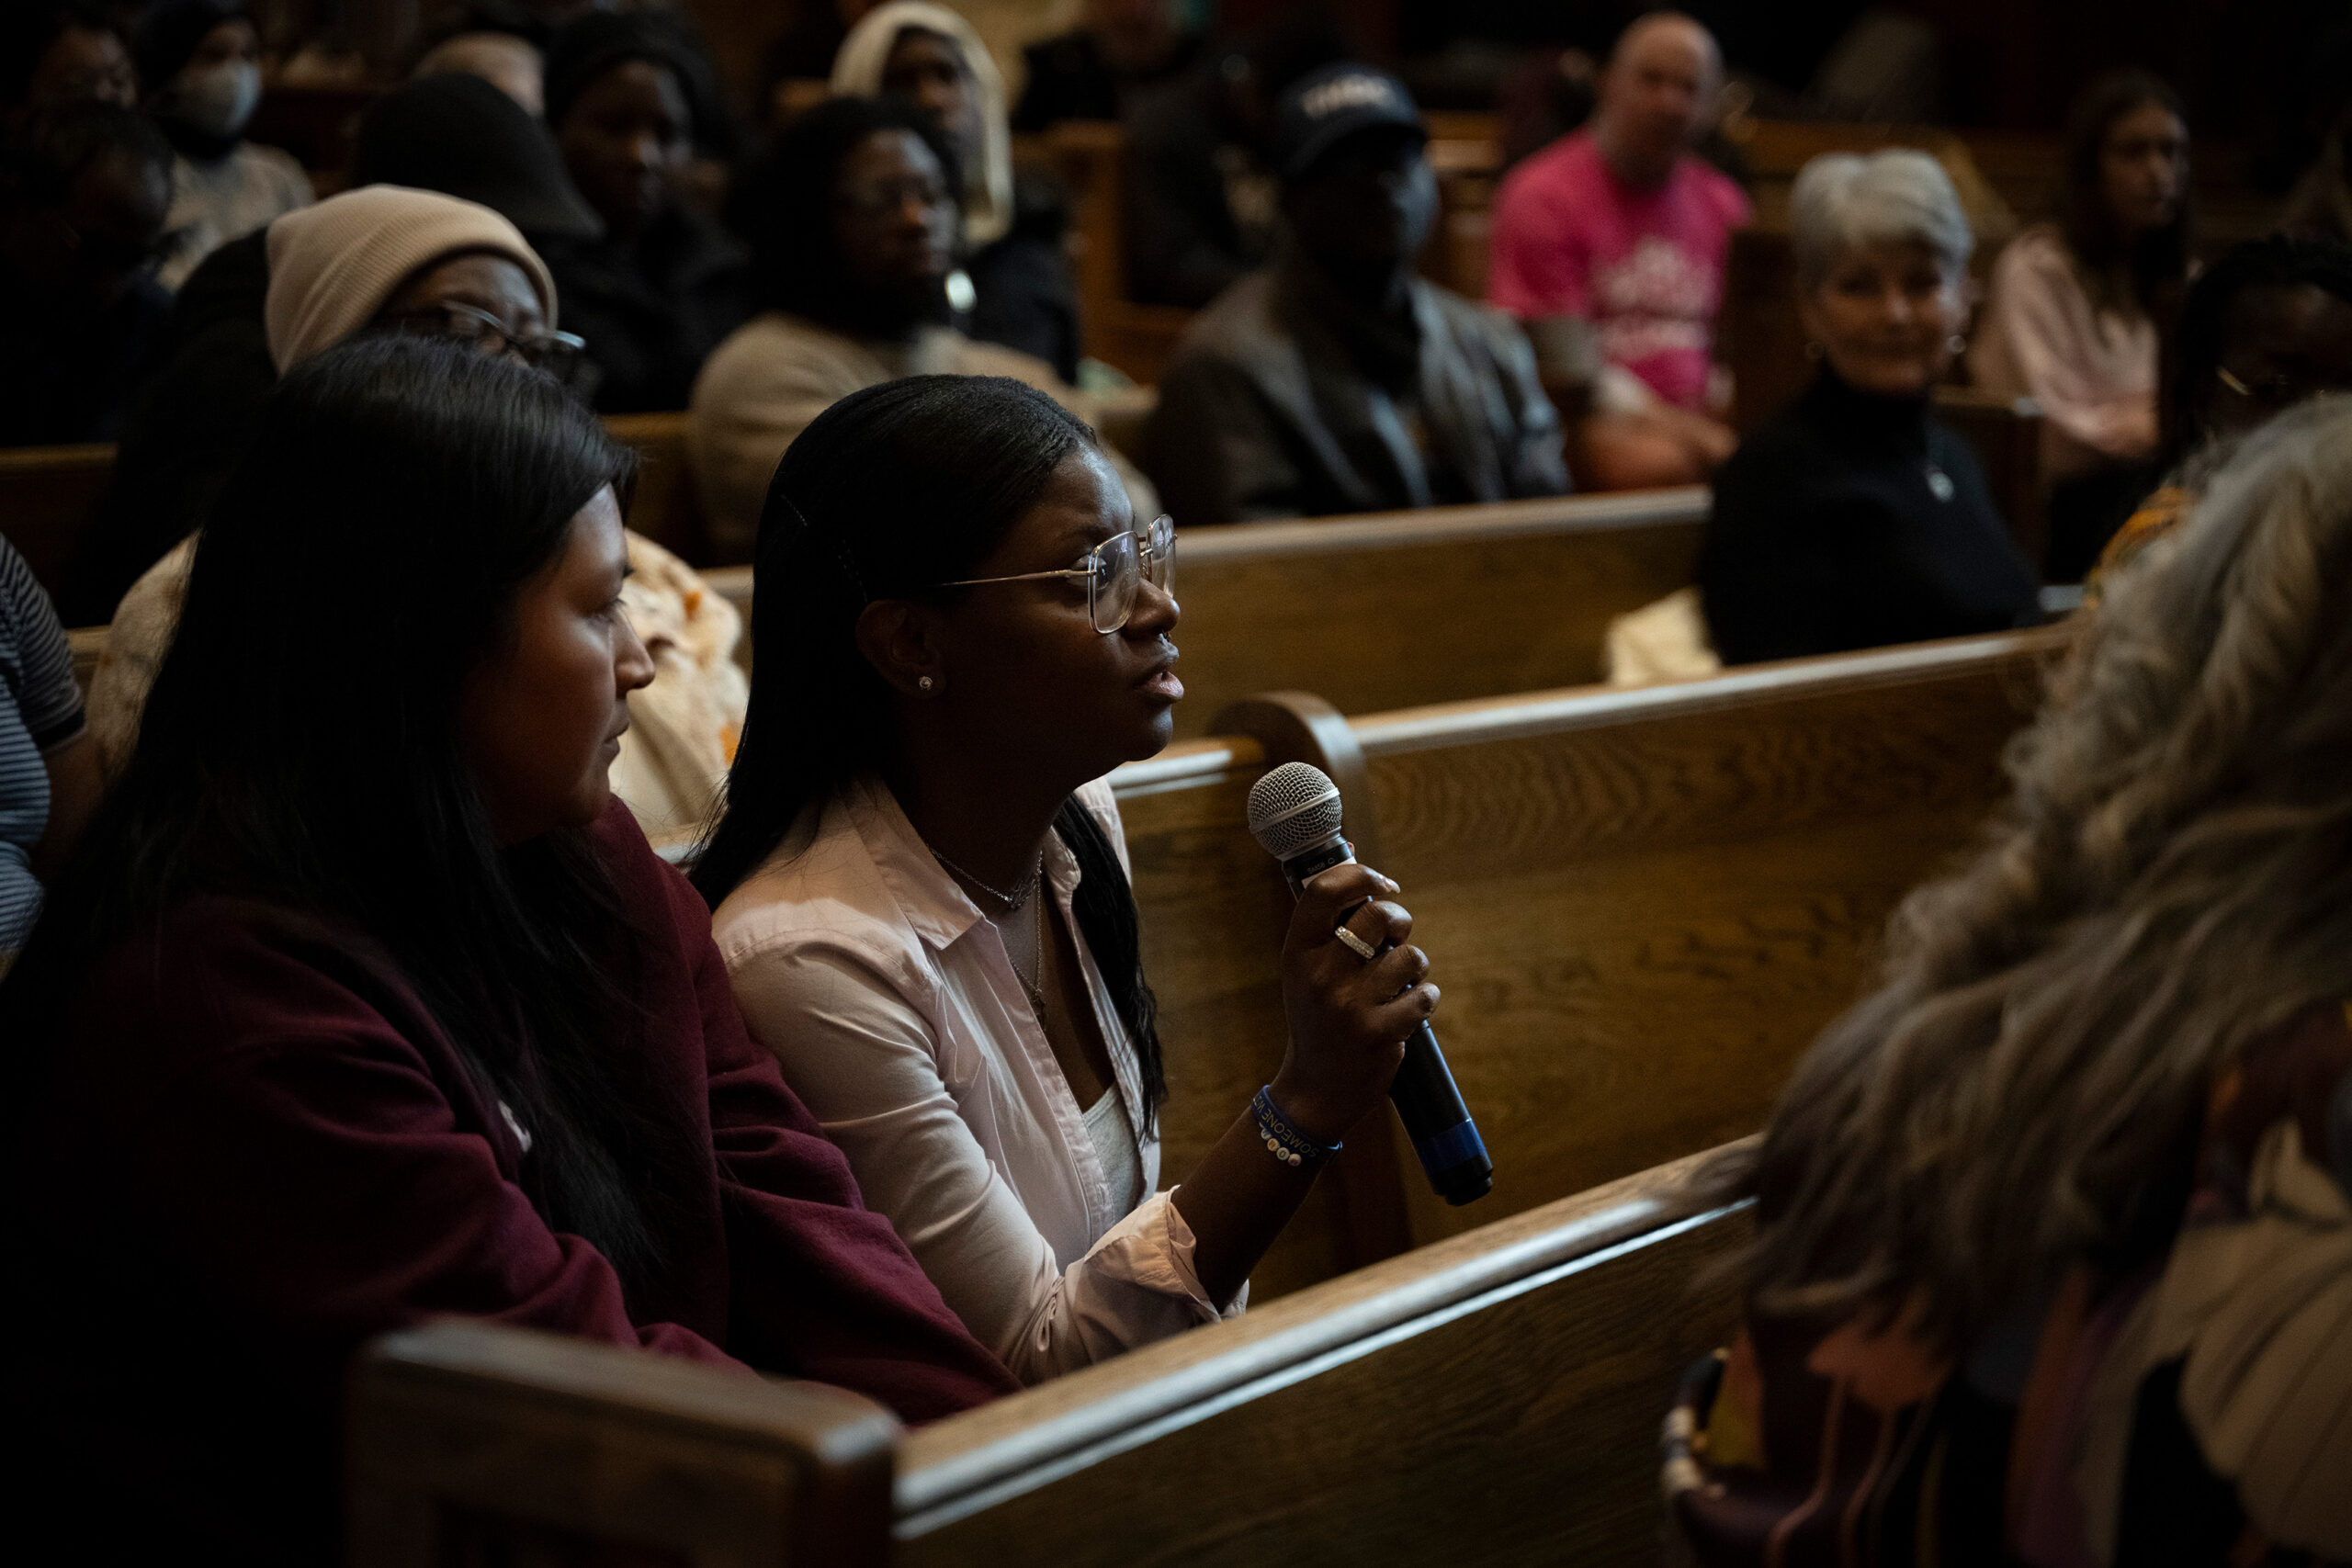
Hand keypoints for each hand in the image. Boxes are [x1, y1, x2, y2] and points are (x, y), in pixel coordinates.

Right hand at [1269, 862, 1437, 1144]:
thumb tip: (1362, 866)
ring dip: (1415, 965)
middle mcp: (1320, 976)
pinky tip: (1411, 1007)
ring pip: (1411, 956)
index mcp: (1297, 953)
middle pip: (1378, 915)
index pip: (1325, 891)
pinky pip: (1424, 995)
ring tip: (1401, 981)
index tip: (1383, 884)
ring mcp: (1350, 1006)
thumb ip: (1330, 926)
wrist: (1316, 1088)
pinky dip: (1426, 998)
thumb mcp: (1306, 970)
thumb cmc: (1317, 1017)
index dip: (1362, 875)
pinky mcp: (1380, 1033)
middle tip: (1397, 936)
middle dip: (1400, 919)